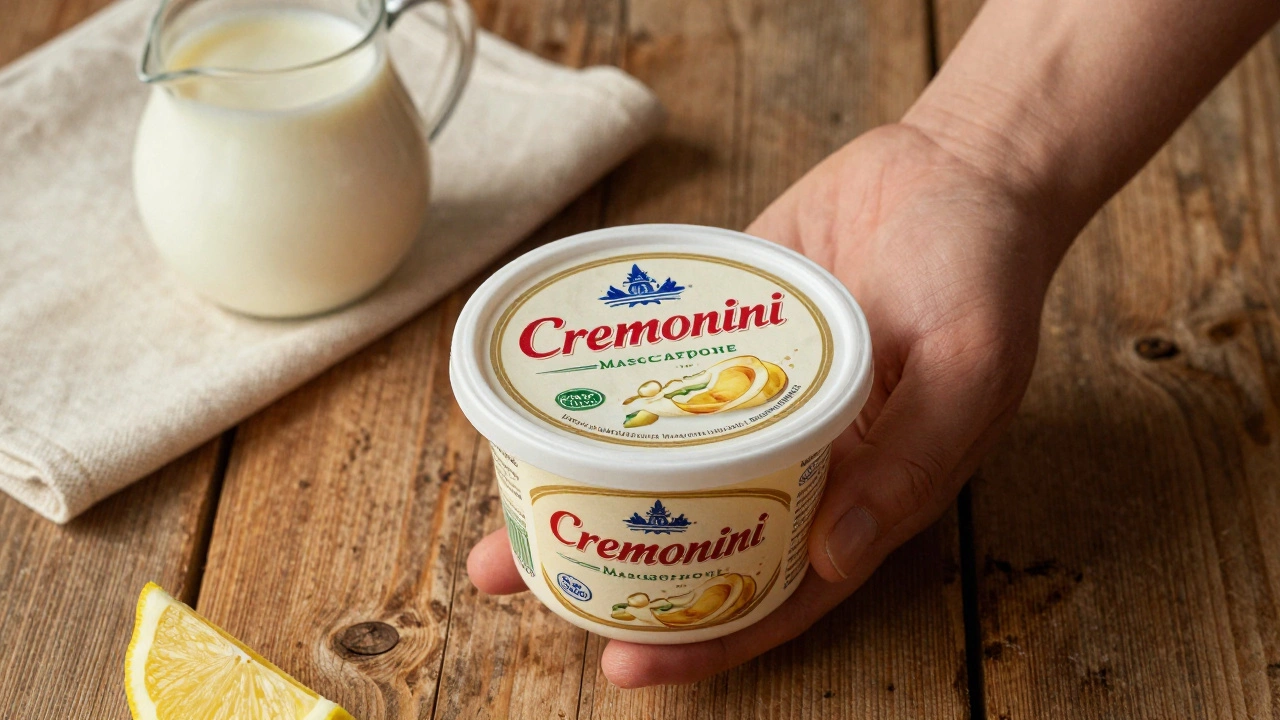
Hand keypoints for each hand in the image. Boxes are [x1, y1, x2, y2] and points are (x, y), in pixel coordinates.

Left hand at [467, 122, 1068, 685]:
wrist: (954, 166)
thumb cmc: (984, 274)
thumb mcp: (968, 368)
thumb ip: (909, 461)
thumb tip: (831, 556)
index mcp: (856, 493)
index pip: (773, 590)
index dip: (704, 640)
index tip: (624, 664)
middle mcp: (794, 456)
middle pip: (695, 537)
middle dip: (609, 569)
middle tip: (518, 580)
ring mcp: (748, 395)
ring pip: (656, 460)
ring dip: (578, 484)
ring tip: (498, 507)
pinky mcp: (717, 328)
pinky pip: (651, 372)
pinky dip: (599, 396)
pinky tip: (535, 402)